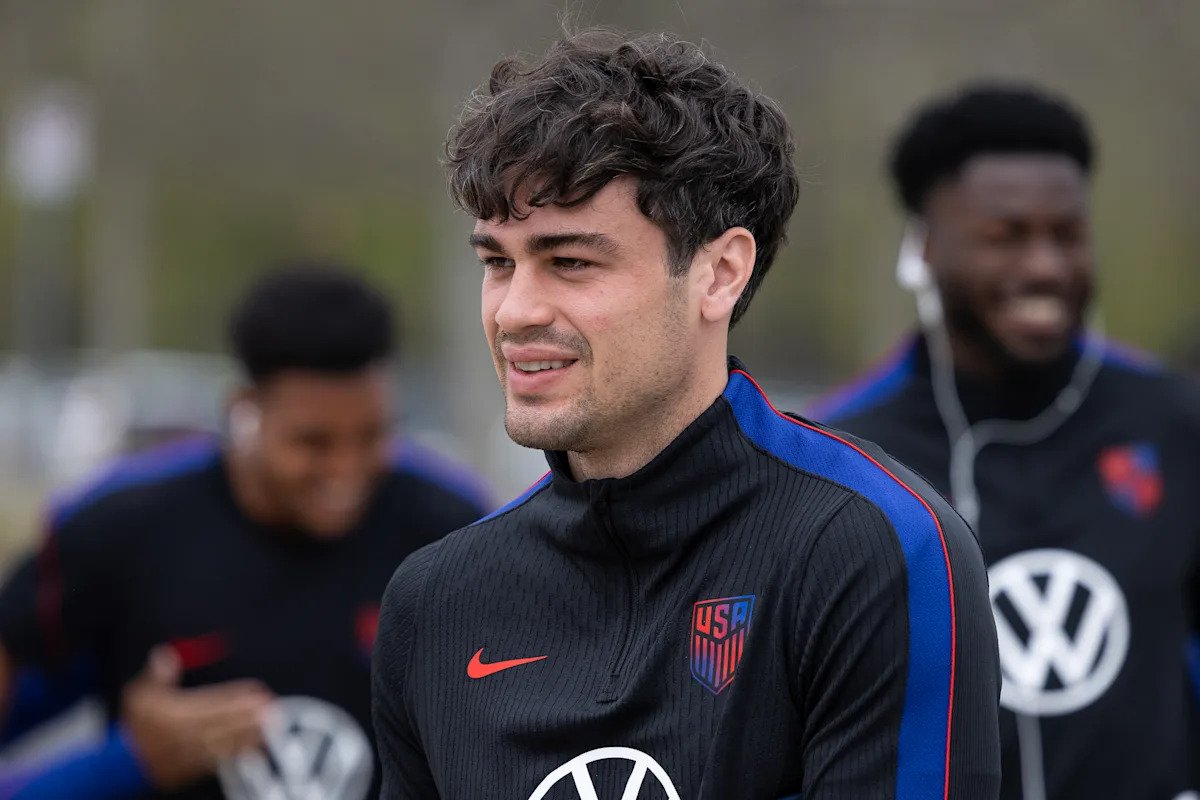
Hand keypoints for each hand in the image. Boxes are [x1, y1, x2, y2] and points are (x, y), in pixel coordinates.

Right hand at [121, 645, 274, 789]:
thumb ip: (156, 674)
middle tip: (270, 707)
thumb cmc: (136, 726)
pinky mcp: (193, 768)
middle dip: (247, 715)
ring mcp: (190, 753)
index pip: (211, 703)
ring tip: (270, 724)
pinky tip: (255, 746)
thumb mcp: (139, 694)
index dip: (234, 696)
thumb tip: (165, 652)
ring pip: (224, 742)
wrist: (122, 763)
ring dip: (248, 733)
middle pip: (222, 723)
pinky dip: (237, 752)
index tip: (255, 689)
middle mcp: (185, 735)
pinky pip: (218, 759)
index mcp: (175, 714)